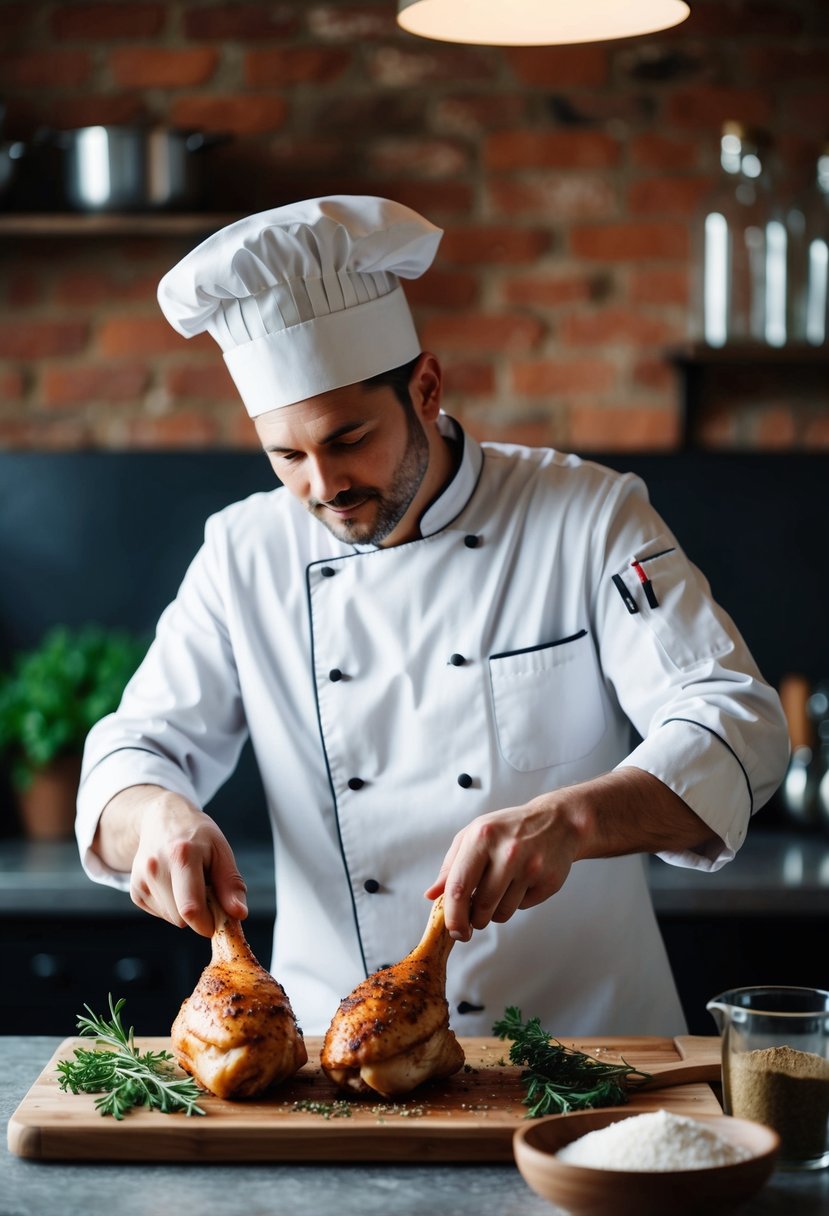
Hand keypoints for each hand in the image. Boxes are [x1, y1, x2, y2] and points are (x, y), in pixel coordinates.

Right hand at [96, 785, 247, 935]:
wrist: (163, 818)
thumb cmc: (198, 835)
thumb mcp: (221, 852)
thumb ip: (231, 885)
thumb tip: (239, 915)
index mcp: (181, 855)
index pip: (191, 909)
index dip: (208, 923)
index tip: (220, 920)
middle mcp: (155, 868)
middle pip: (181, 918)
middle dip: (199, 913)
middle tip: (206, 889)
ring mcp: (141, 878)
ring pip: (171, 918)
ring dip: (184, 909)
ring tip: (188, 881)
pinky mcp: (134, 889)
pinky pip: (160, 913)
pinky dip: (171, 906)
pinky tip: (174, 884)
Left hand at [424, 794, 580, 941]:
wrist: (557, 822)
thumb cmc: (509, 829)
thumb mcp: (474, 835)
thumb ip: (450, 865)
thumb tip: (432, 895)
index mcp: (481, 837)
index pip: (459, 888)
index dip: (453, 916)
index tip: (453, 930)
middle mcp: (507, 851)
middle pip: (481, 906)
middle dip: (474, 920)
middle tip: (475, 916)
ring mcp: (530, 867)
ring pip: (502, 913)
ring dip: (495, 912)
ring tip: (500, 890)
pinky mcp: (549, 881)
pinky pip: (522, 908)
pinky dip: (517, 903)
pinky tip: (521, 883)